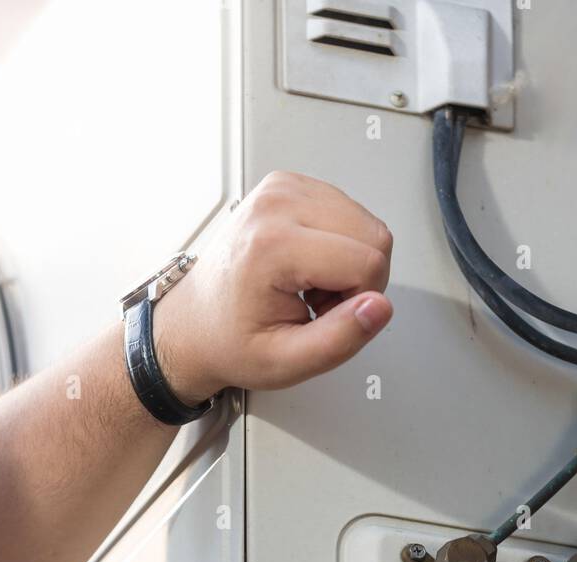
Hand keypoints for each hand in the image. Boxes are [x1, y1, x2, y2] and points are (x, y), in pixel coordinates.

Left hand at [153, 172, 392, 399]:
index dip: (361, 300)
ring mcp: (283, 188)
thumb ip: (340, 339)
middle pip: (375, 236)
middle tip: (318, 303)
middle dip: (359, 279)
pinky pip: (349, 212)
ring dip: (349, 262)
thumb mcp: (287, 362)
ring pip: (367, 223)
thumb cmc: (232, 339)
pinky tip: (308, 267)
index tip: (325, 315)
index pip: (369, 261)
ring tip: (309, 286)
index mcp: (274, 244)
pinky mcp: (290, 184)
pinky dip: (339, 245)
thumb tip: (379, 308)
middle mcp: (278, 204)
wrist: (196, 321)